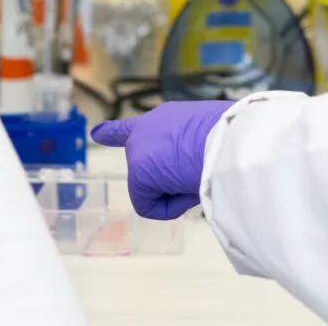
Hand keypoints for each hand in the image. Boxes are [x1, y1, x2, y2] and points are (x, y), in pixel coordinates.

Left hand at [91, 100, 234, 219]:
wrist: (229, 140)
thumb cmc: (231, 135)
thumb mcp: (209, 135)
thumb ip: (191, 147)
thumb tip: (194, 171)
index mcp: (165, 118)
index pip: (131, 126)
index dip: (113, 132)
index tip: (96, 132)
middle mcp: (145, 129)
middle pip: (146, 168)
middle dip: (164, 179)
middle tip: (193, 176)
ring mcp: (138, 151)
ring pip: (153, 189)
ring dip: (175, 191)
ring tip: (199, 175)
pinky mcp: (138, 174)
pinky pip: (151, 207)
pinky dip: (171, 208)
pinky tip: (189, 191)